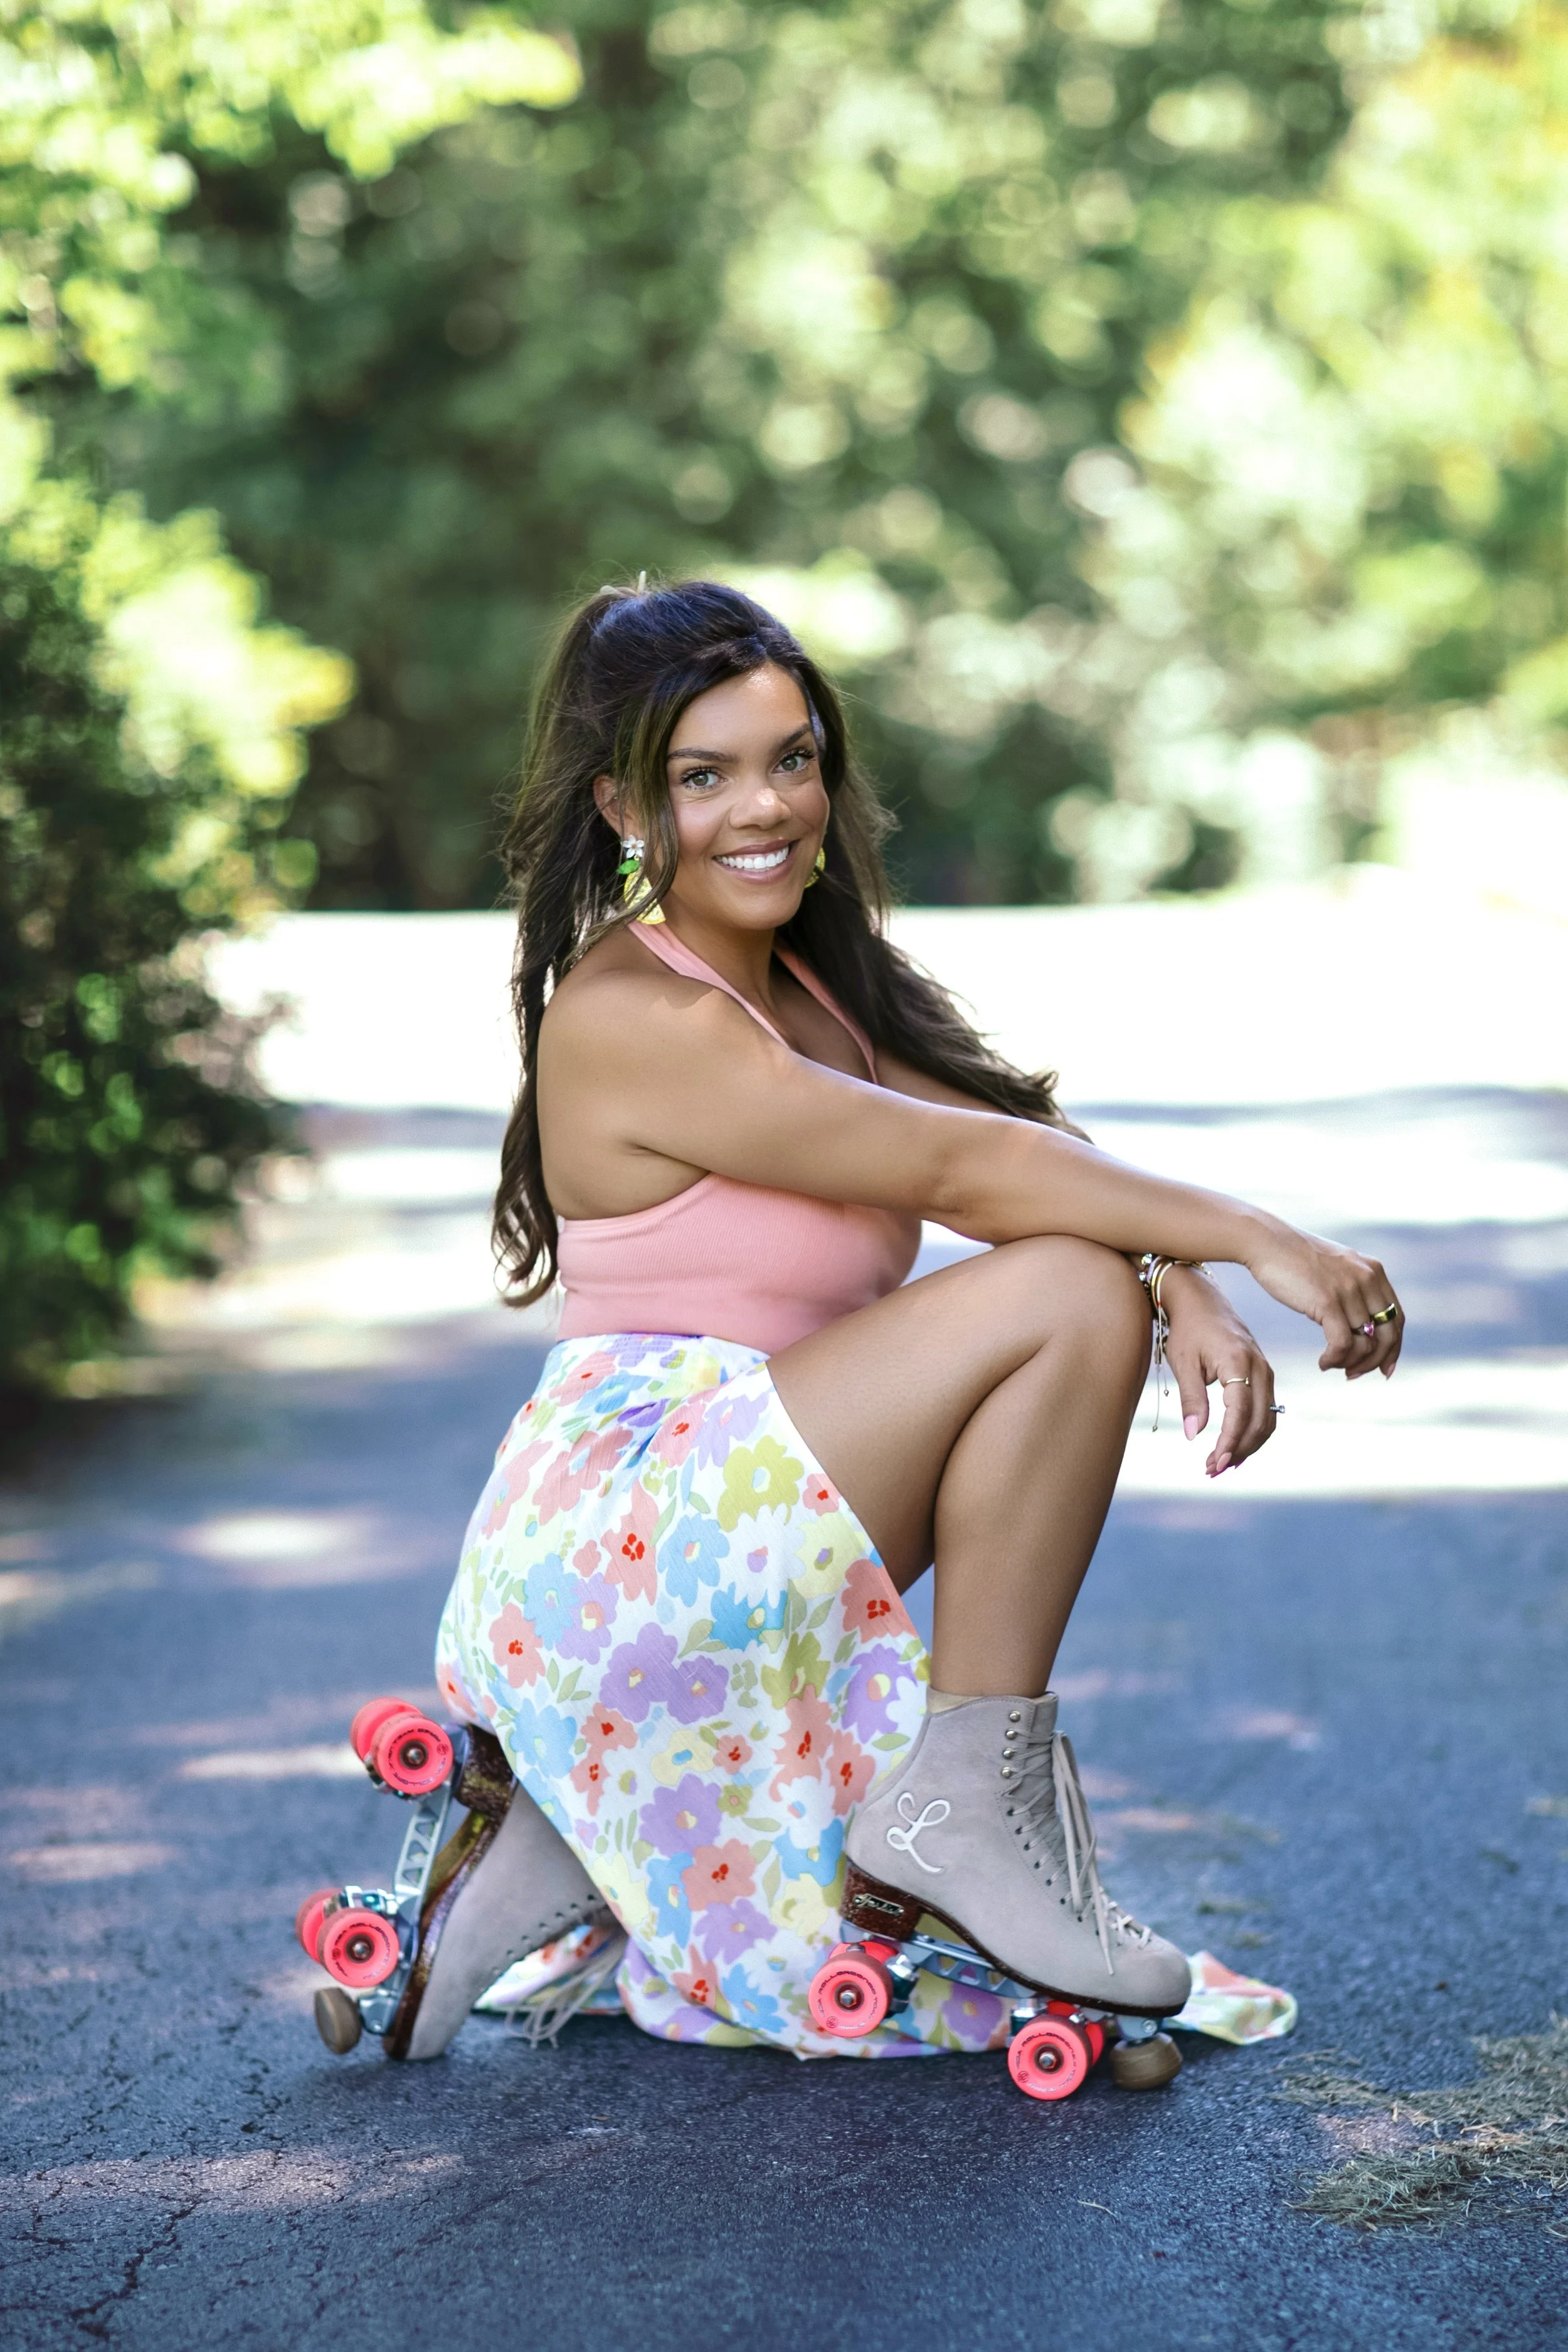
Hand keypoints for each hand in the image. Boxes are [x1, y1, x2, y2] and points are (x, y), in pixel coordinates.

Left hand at [1159, 1265, 1277, 1477]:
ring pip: (1266, 1420)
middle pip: (1260, 1422)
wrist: (1200, 1297)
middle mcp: (1259, 1368)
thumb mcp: (1183, 1362)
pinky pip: (1265, 1409)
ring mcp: (1265, 1370)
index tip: (1214, 1464)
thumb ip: (1192, 1399)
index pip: (1241, 1414)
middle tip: (1212, 1470)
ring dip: (1247, 1446)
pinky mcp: (1263, 1373)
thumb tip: (1194, 1434)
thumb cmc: (1187, 1327)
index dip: (1230, 1443)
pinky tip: (1233, 1446)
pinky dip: (1252, 1431)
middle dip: (1238, 1451)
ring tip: (1220, 1464)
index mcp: (1239, 1363)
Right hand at [1243, 1222, 1404, 1381]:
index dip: (1393, 1348)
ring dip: (1349, 1363)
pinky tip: (1322, 1362)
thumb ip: (1354, 1290)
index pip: (1397, 1318)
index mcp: (1373, 1271)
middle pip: (1388, 1335)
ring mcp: (1349, 1290)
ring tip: (1331, 1365)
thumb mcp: (1336, 1270)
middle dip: (1374, 1362)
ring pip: (1365, 1344)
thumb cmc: (1294, 1259)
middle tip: (1353, 1374)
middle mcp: (1367, 1279)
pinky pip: (1342, 1344)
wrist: (1266, 1241)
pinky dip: (1334, 1359)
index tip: (1383, 1369)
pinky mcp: (1329, 1301)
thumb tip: (1362, 1326)